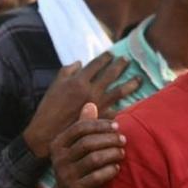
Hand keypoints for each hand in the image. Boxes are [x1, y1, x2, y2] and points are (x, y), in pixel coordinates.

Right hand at [24, 53, 139, 156]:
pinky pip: (118, 110)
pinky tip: (136, 103)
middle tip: (127, 60)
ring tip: (140, 79)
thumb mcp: (55, 85)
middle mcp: (91, 91)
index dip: (105, 57)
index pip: (96, 64)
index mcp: (79, 81)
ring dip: (132, 83)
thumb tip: (80, 62)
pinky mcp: (101, 119)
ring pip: (120, 91)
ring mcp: (98, 105)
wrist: (48, 133)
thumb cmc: (49, 108)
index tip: (112, 54)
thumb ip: (67, 71)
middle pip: (111, 74)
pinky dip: (127, 106)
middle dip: (121, 65)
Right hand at [50, 103, 126, 187]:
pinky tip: (117, 168)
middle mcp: (58, 159)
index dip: (100, 125)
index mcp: (57, 144)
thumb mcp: (76, 146)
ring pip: (93, 159)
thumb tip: (91, 104)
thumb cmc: (76, 166)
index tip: (117, 125)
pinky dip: (109, 171)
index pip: (80, 128)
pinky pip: (96, 177)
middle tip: (123, 139)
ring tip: (122, 152)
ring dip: (112, 154)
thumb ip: (84, 125)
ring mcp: (65, 175)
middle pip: (87, 143)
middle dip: (109, 139)